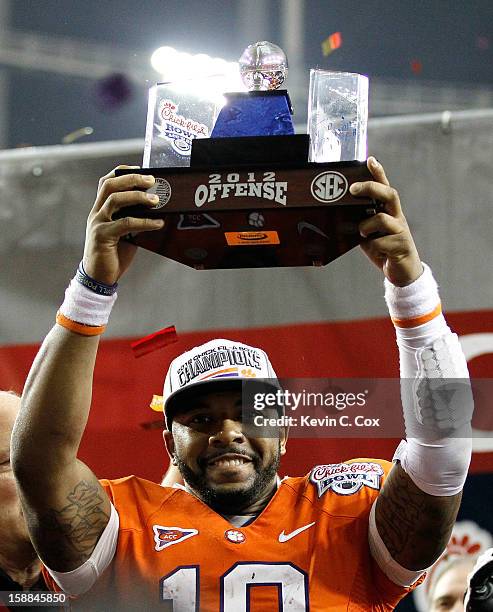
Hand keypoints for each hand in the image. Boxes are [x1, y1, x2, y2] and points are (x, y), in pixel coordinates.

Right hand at [82, 166, 163, 284]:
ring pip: (114, 200)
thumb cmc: (114, 254)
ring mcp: (98, 223)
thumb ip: (135, 220)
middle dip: (132, 179)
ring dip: (137, 197)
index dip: (122, 172)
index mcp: (101, 209)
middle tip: (152, 181)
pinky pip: (125, 224)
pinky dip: (144, 222)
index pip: (107, 182)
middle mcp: (97, 213)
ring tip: (156, 200)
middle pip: (110, 185)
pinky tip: (158, 223)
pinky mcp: (102, 236)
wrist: (99, 277)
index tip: (140, 169)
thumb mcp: (126, 233)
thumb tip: (158, 211)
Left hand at [352, 157, 422, 286]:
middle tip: (353, 189)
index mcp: (388, 212)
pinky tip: (375, 251)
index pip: (384, 187)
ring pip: (383, 218)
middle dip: (371, 188)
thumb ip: (359, 223)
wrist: (402, 272)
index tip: (370, 159)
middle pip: (389, 194)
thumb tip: (338, 216)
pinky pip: (382, 241)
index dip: (378, 173)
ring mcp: (401, 230)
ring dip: (366, 225)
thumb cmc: (383, 249)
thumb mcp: (367, 234)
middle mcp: (397, 217)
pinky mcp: (401, 245)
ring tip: (361, 234)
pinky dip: (373, 246)